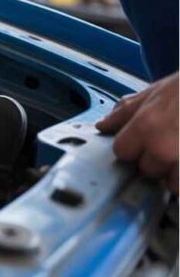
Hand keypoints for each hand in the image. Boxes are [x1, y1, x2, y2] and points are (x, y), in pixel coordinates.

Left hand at [96, 72, 178, 191]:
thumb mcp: (155, 93)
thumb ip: (125, 112)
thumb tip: (103, 125)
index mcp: (146, 127)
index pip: (122, 152)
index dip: (132, 147)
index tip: (143, 141)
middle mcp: (164, 148)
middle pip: (147, 169)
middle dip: (157, 160)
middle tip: (172, 143)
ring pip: (173, 184)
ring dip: (177, 174)